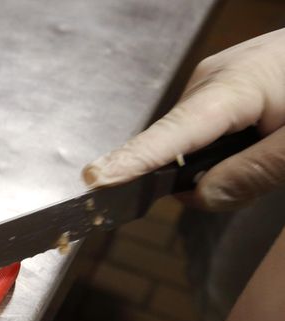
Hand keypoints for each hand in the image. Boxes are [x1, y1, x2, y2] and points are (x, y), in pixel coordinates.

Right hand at [82, 29, 284, 210]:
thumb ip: (254, 173)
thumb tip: (198, 198)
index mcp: (233, 87)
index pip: (170, 135)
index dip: (132, 161)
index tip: (95, 179)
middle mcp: (211, 81)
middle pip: (176, 147)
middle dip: (201, 177)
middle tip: (262, 178)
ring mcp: (216, 80)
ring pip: (193, 144)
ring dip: (221, 163)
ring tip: (271, 153)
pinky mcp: (224, 84)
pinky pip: (207, 131)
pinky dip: (227, 148)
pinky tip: (262, 141)